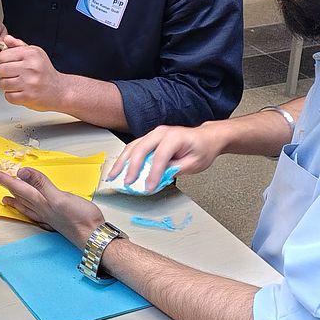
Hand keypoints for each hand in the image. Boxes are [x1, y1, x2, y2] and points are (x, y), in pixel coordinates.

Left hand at [0, 36, 62, 110]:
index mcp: (31, 54)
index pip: (3, 55)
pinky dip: (12, 96)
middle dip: (5, 74)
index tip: (10, 64)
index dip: (4, 61)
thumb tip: (6, 39)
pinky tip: (20, 92)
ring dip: (8, 85)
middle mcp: (31, 67)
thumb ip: (19, 45)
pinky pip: (9, 96)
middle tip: (14, 75)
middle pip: (1, 70)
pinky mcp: (28, 97)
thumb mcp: (35, 53)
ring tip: (18, 83)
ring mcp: (29, 83)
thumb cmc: (45, 71)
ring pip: (3, 84)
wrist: (59, 89)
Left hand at [0, 167, 103, 247]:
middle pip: (20, 196)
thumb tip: (21, 172)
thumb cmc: (80, 219)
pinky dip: (29, 209)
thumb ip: (41, 184)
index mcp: (41, 202)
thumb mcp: (59, 197)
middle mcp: (42, 209)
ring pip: (27, 206)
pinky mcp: (57, 220)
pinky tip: (32, 211)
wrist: (94, 237)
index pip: (18, 187)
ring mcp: (49, 216)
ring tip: (6, 198)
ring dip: (16, 200)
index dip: (4, 179)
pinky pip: (36, 212)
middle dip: (7, 187)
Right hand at [108, 124, 222, 190]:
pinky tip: (119, 168)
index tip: (149, 187)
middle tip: (127, 182)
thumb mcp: (195, 163)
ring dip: (122, 162)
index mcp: (175, 137)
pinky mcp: (149, 139)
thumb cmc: (202, 148)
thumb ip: (176, 170)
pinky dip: (125, 158)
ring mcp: (154, 134)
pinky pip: (134, 147)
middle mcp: (161, 132)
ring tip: (114, 175)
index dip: (153, 173)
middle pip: (141, 148)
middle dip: (132, 167)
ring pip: (133, 146)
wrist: (205, 138)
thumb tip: (160, 177)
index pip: (160, 156)